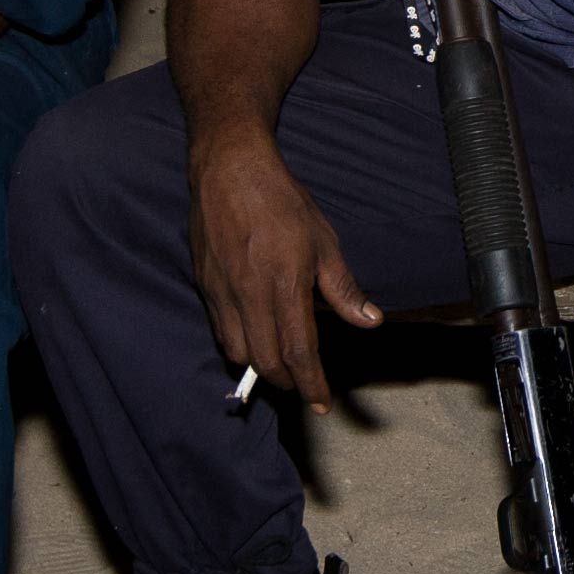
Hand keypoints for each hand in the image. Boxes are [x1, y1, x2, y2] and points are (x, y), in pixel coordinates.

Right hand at [190, 130, 377, 415]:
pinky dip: (239, 345)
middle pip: (266, 361)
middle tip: (304, 385)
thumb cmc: (282, 201)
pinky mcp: (204, 286)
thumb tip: (369, 321)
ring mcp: (222, 291)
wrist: (229, 170)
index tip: (321, 403)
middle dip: (287, 383)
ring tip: (280, 364)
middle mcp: (250, 294)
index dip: (312, 383)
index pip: (299, 350)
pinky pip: (220, 330)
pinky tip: (254, 337)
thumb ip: (343, 288)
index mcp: (285, 283)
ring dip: (260, 367)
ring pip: (237, 352)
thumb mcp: (324, 241)